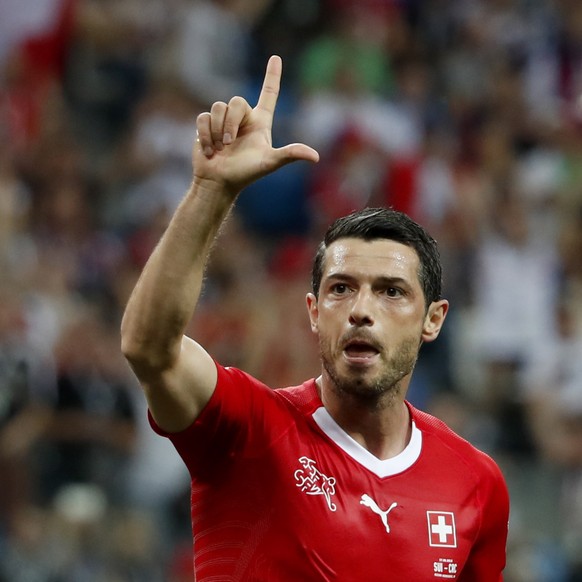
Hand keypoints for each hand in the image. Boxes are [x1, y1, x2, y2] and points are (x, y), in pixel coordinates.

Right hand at [193, 55, 318, 194]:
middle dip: (231, 123)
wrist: (219, 183)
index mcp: (260, 122)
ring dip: (218, 131)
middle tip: (230, 144)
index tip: (276, 58)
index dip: (272, 75)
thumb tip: (316, 157)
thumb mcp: (269, 163)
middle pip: (236, 101)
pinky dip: (206, 136)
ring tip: (221, 149)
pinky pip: (203, 118)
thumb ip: (290, 155)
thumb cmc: (245, 174)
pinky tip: (209, 151)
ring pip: (218, 107)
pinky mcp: (206, 125)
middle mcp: (243, 118)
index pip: (269, 94)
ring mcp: (224, 121)